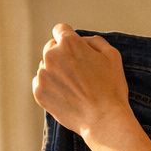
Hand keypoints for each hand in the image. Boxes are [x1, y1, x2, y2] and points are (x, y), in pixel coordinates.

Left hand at [32, 23, 132, 141]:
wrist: (103, 120)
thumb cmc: (111, 88)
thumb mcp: (112, 56)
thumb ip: (94, 41)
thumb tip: (82, 41)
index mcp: (69, 43)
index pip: (60, 29)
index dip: (69, 38)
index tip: (74, 49)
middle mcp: (51, 55)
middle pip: (51, 47)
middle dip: (61, 55)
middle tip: (76, 71)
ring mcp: (43, 74)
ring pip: (46, 67)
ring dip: (56, 72)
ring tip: (74, 88)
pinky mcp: (38, 92)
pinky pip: (40, 83)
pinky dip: (50, 88)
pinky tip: (66, 96)